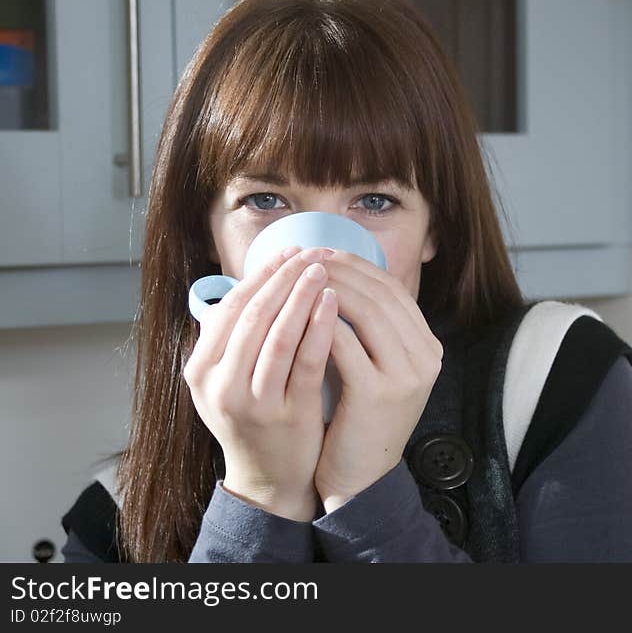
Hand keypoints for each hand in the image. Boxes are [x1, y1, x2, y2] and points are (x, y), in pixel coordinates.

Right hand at [182, 246, 336, 521]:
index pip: (231, 307)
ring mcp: (252, 401)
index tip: (288, 252)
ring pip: (277, 333)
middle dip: (285, 276)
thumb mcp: (229, 379)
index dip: (262, 274)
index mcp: (200, 369)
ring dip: (302, 294)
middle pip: (253, 314)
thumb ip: (234, 337)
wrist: (269, 479)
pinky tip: (333, 303)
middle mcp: (219, 384)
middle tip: (311, 252)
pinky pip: (305, 360)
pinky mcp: (287, 413)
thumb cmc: (255, 419)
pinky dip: (319, 326)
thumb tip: (256, 279)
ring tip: (323, 268)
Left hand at [314, 251, 443, 512]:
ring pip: (366, 312)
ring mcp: (407, 376)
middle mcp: (426, 358)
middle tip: (305, 257)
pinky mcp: (379, 393)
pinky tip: (297, 313)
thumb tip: (338, 275)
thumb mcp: (378, 369)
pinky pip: (345, 343)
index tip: (323, 253)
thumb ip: (371, 330)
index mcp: (428, 347)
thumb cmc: (359, 418)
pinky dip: (320, 323)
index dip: (357, 265)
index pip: (393, 289)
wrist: (361, 477)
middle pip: (381, 294)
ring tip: (298, 279)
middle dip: (340, 269)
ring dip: (328, 288)